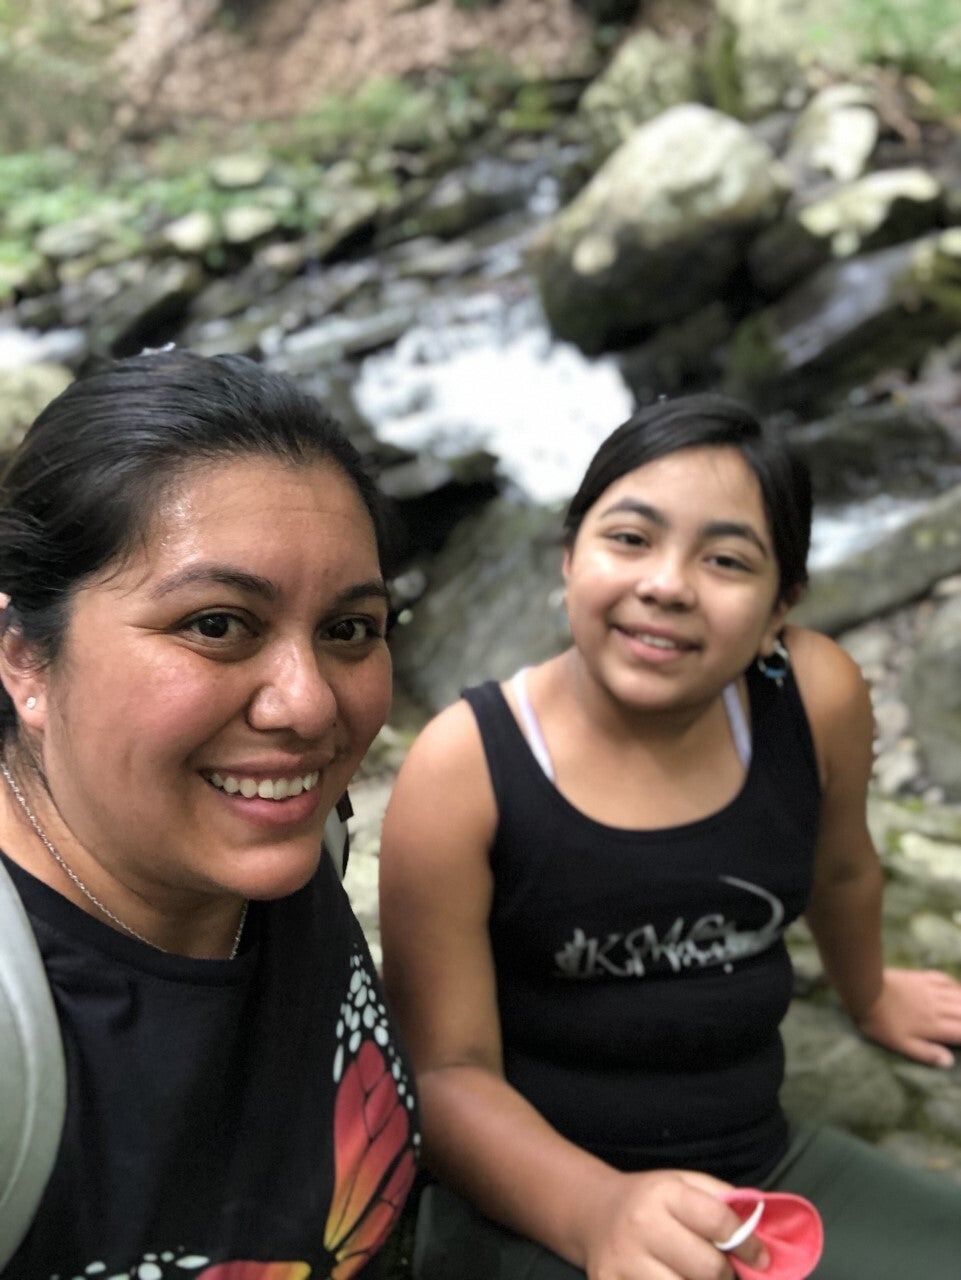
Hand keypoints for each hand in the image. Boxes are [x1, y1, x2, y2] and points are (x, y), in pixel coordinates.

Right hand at [582, 1169, 768, 1279]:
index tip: (761, 1258)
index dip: (749, 1245)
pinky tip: (670, 1279)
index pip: (719, 1222)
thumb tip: (764, 1232)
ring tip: (691, 1276)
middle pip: (709, 1269)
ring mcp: (623, 1262)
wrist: (594, 1212)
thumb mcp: (684, 1183)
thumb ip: (725, 1201)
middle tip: (719, 1269)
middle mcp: (641, 1225)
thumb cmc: (651, 1201)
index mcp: (664, 1193)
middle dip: (723, 1273)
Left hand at [857, 967, 960, 1067]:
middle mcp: (937, 1008)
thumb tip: (949, 1061)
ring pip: (957, 996)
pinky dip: (954, 984)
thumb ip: (926, 1053)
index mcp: (933, 1026)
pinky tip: (957, 986)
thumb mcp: (901, 1044)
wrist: (867, 991)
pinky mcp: (921, 977)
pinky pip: (943, 979)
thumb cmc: (881, 1022)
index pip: (960, 1032)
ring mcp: (929, 991)